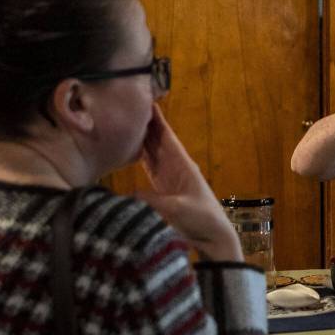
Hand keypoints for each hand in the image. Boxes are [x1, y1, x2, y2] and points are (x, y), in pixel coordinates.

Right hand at [139, 104, 241, 260]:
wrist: (212, 237)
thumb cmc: (201, 220)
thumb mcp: (177, 210)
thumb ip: (152, 201)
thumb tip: (126, 194)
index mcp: (181, 163)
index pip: (165, 133)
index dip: (155, 116)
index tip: (144, 96)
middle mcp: (174, 165)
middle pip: (155, 138)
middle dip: (142, 120)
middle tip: (125, 102)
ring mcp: (168, 175)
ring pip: (150, 149)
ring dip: (138, 135)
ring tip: (122, 118)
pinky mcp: (162, 188)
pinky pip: (148, 165)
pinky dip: (137, 154)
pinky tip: (126, 147)